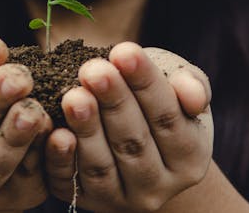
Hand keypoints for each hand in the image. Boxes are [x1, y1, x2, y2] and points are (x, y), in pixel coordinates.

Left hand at [44, 42, 212, 212]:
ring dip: (87, 129)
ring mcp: (120, 199)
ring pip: (102, 166)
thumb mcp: (179, 86)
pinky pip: (70, 184)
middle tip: (93, 70)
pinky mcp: (85, 202)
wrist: (133, 141)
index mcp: (190, 158)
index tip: (124, 51)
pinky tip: (56, 132)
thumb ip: (191, 85)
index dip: (146, 84)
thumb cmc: (157, 101)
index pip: (168, 119)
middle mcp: (158, 187)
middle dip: (113, 102)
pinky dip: (61, 160)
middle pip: (134, 143)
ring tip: (73, 96)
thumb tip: (192, 95)